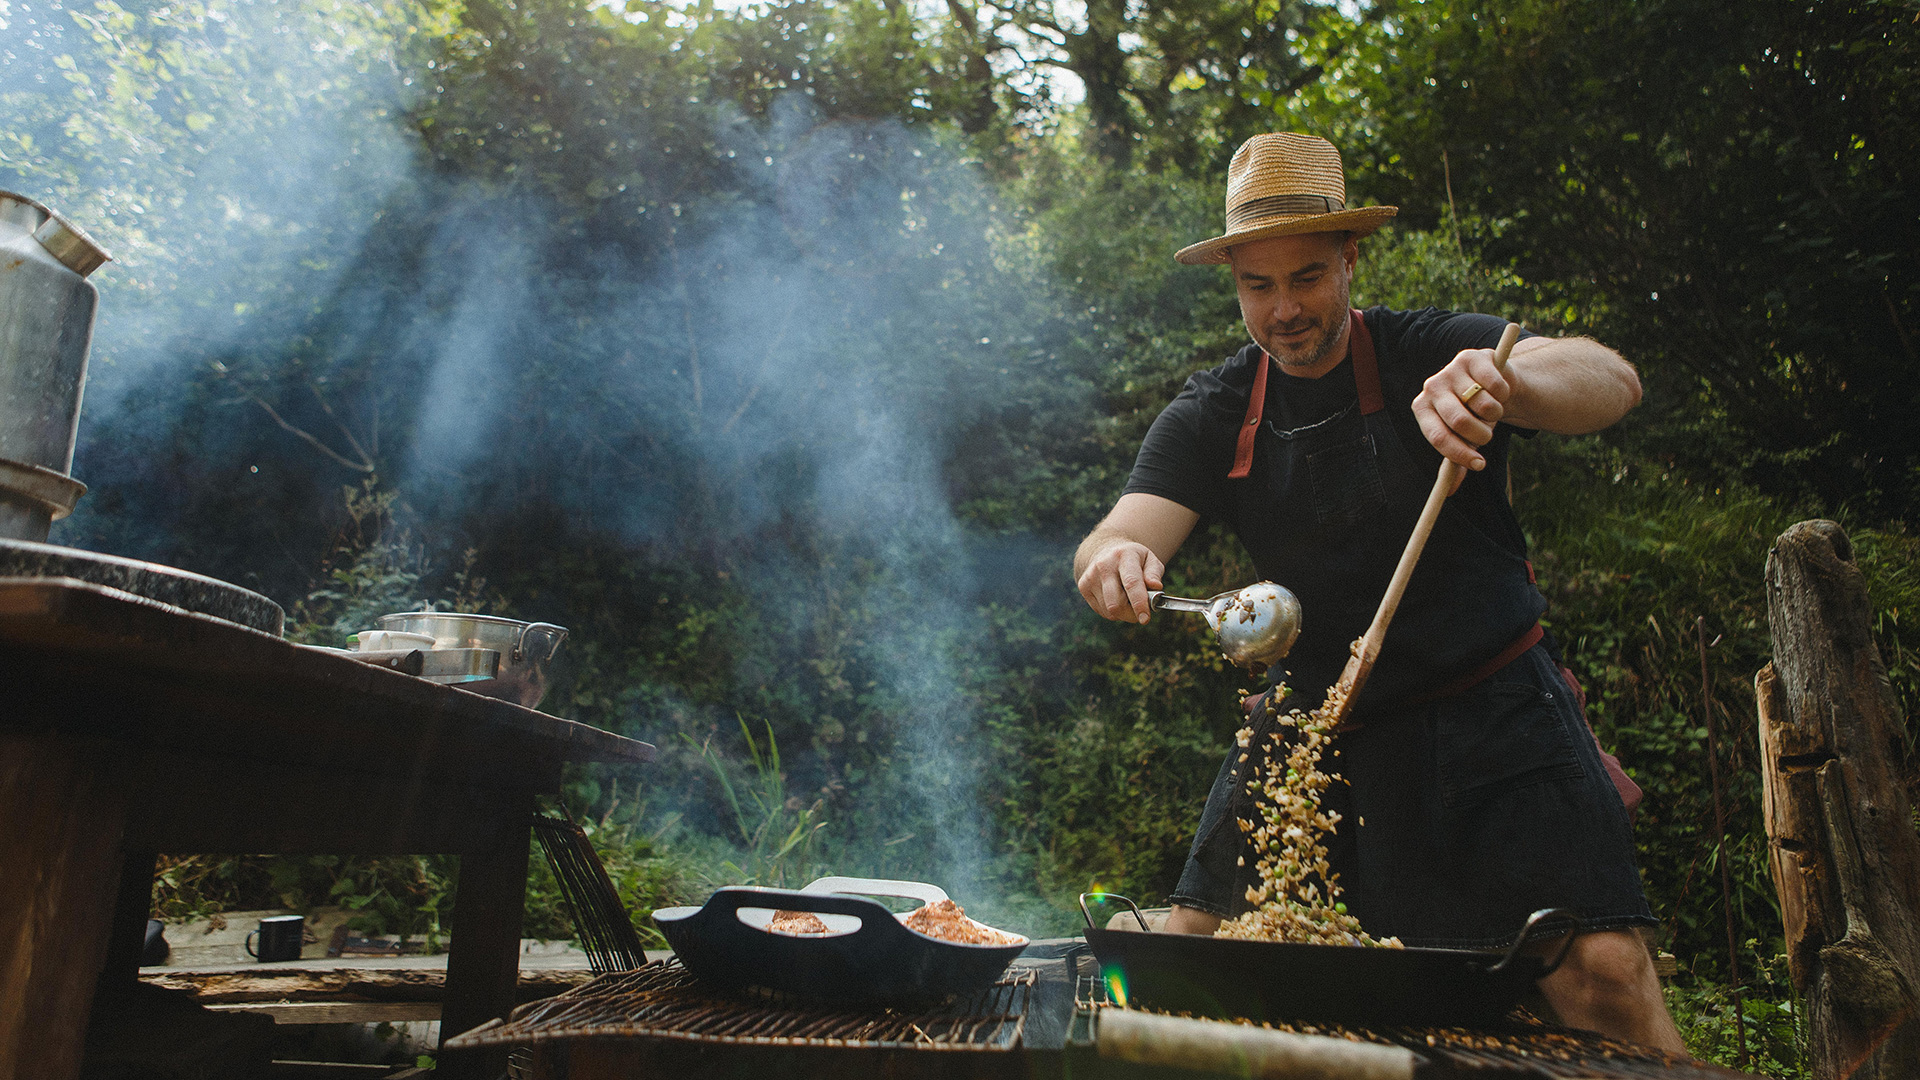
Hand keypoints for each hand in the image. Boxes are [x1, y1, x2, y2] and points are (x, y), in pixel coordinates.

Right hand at [1076, 540, 1164, 623]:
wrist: (1107, 550)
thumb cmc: (1133, 559)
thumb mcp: (1149, 559)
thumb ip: (1154, 573)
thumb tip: (1155, 586)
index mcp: (1124, 556)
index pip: (1131, 583)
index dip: (1139, 604)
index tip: (1145, 619)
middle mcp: (1104, 565)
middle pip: (1116, 603)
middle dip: (1131, 614)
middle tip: (1140, 611)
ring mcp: (1091, 576)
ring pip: (1109, 611)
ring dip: (1123, 613)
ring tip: (1127, 600)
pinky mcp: (1083, 586)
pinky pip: (1101, 611)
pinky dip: (1112, 611)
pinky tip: (1116, 598)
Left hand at [1412, 346, 1512, 474]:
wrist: (1494, 383)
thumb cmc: (1473, 415)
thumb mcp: (1462, 438)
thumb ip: (1456, 462)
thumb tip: (1449, 492)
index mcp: (1422, 408)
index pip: (1437, 436)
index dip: (1459, 454)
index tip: (1479, 465)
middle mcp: (1431, 387)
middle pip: (1459, 421)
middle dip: (1481, 435)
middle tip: (1488, 436)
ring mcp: (1450, 370)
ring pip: (1482, 404)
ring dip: (1495, 414)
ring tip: (1491, 410)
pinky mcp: (1472, 357)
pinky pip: (1496, 386)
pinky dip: (1504, 394)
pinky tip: (1500, 392)